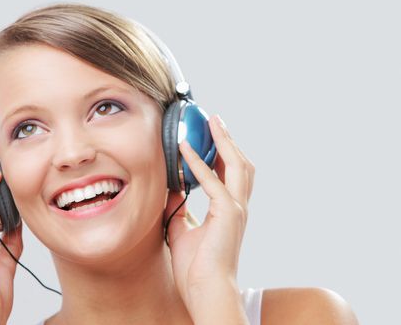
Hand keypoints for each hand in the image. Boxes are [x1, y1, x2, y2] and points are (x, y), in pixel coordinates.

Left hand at [164, 115, 254, 318]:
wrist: (205, 291)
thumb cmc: (196, 267)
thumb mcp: (182, 229)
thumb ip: (179, 208)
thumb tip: (171, 189)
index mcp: (229, 211)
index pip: (231, 174)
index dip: (223, 153)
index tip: (212, 136)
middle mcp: (238, 207)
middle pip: (241, 164)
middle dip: (229, 140)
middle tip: (216, 121)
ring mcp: (236, 209)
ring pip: (238, 165)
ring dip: (224, 142)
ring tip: (213, 123)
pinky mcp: (227, 214)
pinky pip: (213, 181)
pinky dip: (199, 163)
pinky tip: (185, 149)